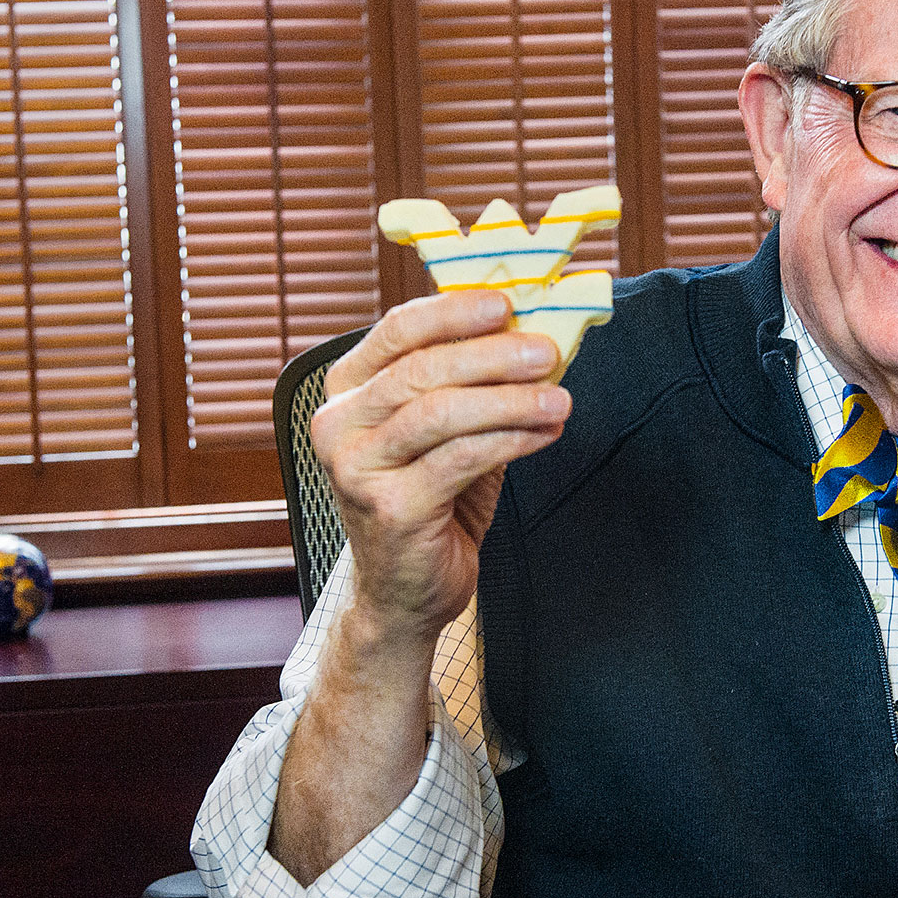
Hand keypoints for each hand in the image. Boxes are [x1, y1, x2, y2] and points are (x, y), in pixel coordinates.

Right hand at [312, 289, 569, 651]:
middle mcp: (339, 426)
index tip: (506, 304)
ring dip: (510, 400)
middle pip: (421, 369)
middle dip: (493, 355)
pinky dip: (510, 440)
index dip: (452, 312)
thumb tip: (531, 336)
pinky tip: (543, 434)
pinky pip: (460, 458)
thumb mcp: (441, 435)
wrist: (404, 593)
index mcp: (345, 393)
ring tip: (558, 400)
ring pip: (441, 412)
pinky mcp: (391, 509)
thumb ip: (468, 386)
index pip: (395, 332)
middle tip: (546, 351)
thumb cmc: (428, 505)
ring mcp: (357, 469)